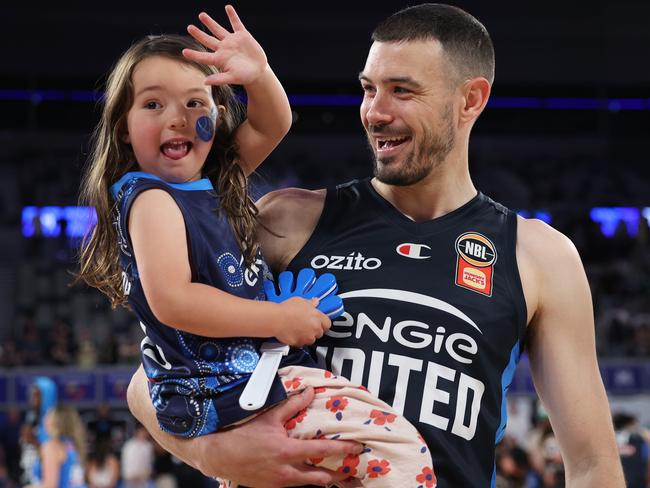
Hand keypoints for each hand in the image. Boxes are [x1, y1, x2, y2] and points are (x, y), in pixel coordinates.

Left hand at [183, 5, 267, 85]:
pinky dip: (233, 16)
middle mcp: (224, 49)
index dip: (194, 55)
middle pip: (208, 40)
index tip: (184, 52)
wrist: (258, 71)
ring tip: (201, 15)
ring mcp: (232, 41)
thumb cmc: (245, 77)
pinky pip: (236, 24)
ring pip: (218, 30)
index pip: (204, 56)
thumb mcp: (232, 78)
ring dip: (210, 22)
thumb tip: (205, 82)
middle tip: (189, 27)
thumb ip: (219, 79)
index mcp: (220, 59)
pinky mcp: (243, 36)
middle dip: (198, 34)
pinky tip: (228, 8)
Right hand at [195, 388, 362, 486]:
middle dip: (338, 476)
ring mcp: (279, 483)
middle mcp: (286, 471)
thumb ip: (292, 405)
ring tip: (336, 477)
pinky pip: (294, 486)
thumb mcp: (268, 416)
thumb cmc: (242, 433)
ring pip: (308, 485)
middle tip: (352, 471)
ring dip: (323, 480)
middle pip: (320, 478)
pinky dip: (305, 482)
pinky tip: (310, 476)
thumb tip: (310, 392)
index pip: (322, 450)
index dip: (342, 449)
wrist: (217, 455)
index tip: (357, 447)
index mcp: (287, 451)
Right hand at [274, 297, 330, 346]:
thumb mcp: (300, 301)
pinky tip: (293, 333)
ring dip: (307, 336)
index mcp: (317, 317)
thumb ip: (310, 303)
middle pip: (320, 332)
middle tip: (306, 324)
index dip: (323, 323)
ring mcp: (307, 337)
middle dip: (314, 330)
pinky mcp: (299, 343)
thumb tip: (315, 301)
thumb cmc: (286, 309)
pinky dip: (298, 340)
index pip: (328, 323)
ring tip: (298, 329)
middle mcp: (314, 328)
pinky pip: (301, 344)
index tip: (319, 322)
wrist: (276, 319)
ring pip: (311, 340)